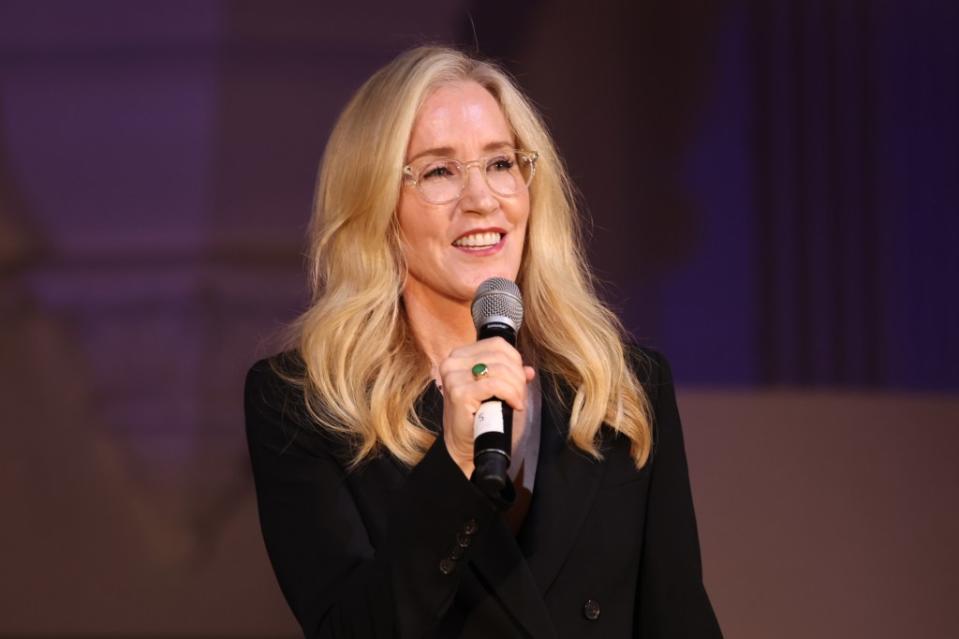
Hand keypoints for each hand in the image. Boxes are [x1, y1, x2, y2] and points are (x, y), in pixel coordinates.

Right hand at [436, 337, 535, 476]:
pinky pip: (495, 385)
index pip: (496, 344)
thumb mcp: (495, 390)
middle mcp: (452, 362)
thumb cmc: (479, 416)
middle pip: (500, 356)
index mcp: (460, 355)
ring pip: (499, 370)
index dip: (515, 359)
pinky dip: (510, 394)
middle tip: (520, 394)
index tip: (520, 378)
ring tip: (517, 400)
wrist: (466, 444)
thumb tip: (529, 370)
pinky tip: (515, 404)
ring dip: (516, 387)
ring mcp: (453, 377)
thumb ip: (510, 375)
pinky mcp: (459, 393)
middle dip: (517, 376)